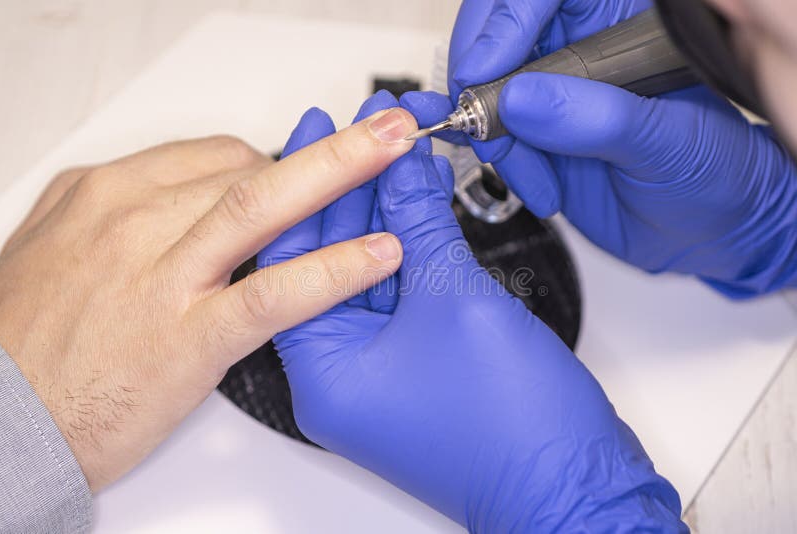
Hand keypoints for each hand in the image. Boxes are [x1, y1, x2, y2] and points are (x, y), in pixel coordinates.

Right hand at [0, 108, 416, 490]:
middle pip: (250, 169)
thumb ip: (110, 216)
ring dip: (341, 177)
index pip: (216, 158)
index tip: (315, 171)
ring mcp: (164, 276)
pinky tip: (378, 256)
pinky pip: (271, 294)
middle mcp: (136, 220)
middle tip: (385, 128)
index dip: (279, 163)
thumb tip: (161, 194)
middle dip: (328, 148)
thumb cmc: (26, 344)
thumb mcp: (51, 250)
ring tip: (399, 157)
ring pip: (263, 209)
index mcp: (106, 194)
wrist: (3, 422)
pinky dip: (331, 270)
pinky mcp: (187, 336)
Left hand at [261, 92, 685, 530]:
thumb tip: (400, 167)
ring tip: (394, 146)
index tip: (321, 128)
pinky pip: (398, 293)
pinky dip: (410, 245)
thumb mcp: (456, 302)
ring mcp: (378, 372)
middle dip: (354, 188)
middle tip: (366, 125)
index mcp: (325, 374)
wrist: (574, 488)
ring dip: (385, 210)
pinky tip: (417, 197)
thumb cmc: (513, 428)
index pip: (294, 258)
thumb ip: (420, 224)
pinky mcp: (412, 366)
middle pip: (328, 260)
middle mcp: (341, 377)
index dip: (309, 183)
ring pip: (367, 272)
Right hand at [401, 0, 796, 295]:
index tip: (486, 68)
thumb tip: (520, 98)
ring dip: (494, 135)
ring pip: (489, 89)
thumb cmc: (712, 172)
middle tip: (482, 119)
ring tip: (534, 176)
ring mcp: (555, 94)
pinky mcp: (536, 136)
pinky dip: (493, 157)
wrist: (706, 231)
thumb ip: (599, 118)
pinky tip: (529, 182)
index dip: (507, 20)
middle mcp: (583, 50)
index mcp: (625, 25)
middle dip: (483, 76)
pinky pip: (492, 133)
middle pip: (502, 32)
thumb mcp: (668, 142)